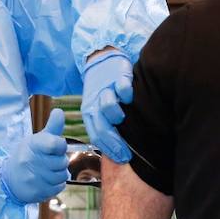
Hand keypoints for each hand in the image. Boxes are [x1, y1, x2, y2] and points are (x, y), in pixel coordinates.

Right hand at [0, 108, 68, 204]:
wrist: (10, 178)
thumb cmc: (28, 155)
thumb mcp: (37, 139)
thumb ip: (52, 127)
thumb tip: (60, 111)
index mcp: (33, 145)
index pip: (56, 144)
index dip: (60, 146)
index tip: (56, 147)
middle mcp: (32, 161)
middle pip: (63, 161)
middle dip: (59, 161)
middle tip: (49, 160)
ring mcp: (34, 178)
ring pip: (62, 175)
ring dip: (58, 173)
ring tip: (47, 170)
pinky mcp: (37, 192)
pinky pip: (59, 187)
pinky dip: (56, 184)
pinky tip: (46, 180)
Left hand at [81, 48, 133, 163]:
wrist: (100, 59)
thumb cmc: (103, 90)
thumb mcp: (97, 108)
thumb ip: (105, 125)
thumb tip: (119, 150)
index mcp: (89, 113)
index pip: (96, 136)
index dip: (110, 150)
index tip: (123, 159)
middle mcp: (95, 103)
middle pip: (102, 127)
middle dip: (115, 143)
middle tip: (128, 154)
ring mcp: (106, 89)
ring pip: (107, 106)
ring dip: (116, 115)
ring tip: (124, 119)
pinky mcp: (117, 76)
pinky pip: (121, 87)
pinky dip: (126, 93)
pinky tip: (130, 98)